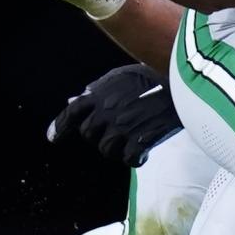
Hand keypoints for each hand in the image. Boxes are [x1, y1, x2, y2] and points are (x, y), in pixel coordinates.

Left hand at [48, 63, 180, 166]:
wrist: (182, 83)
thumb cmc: (153, 75)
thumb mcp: (121, 76)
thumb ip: (97, 89)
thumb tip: (73, 100)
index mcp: (100, 94)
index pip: (72, 112)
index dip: (59, 127)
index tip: (52, 138)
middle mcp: (106, 112)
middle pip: (89, 135)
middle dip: (99, 135)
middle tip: (116, 131)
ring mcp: (122, 128)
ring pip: (106, 150)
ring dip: (116, 148)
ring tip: (131, 140)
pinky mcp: (140, 141)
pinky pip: (129, 159)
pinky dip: (135, 158)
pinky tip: (144, 152)